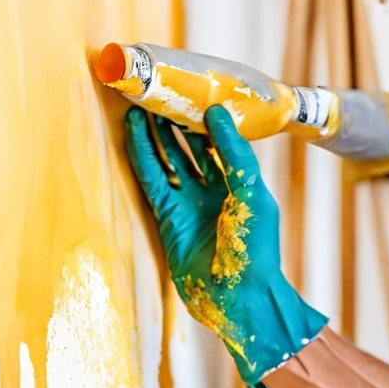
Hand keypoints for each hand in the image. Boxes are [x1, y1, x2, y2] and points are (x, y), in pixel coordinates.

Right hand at [125, 105, 326, 387]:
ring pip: (169, 161)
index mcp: (241, 184)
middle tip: (161, 91)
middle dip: (176, 122)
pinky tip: (134, 133)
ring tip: (143, 103)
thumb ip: (235, 154)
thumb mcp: (252, 194)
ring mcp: (189, 205)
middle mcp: (214, 191)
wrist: (238, 298)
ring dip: (156, 135)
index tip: (193, 89)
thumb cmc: (254, 250)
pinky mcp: (167, 219)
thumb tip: (217, 112)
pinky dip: (143, 157)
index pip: (220, 143)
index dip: (206, 118)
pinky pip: (152, 181)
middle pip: (191, 149)